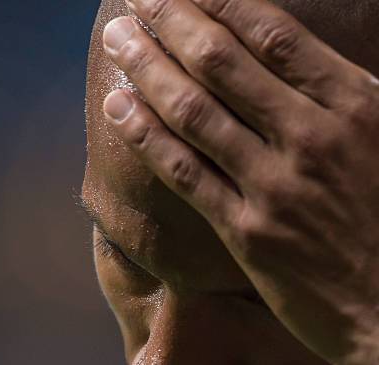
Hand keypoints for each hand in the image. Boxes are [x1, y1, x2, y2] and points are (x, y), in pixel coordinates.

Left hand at [102, 0, 378, 364]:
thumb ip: (353, 100)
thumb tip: (313, 63)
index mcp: (355, 105)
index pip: (273, 34)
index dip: (221, 2)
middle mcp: (311, 137)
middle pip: (223, 64)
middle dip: (172, 22)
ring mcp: (275, 186)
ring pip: (196, 113)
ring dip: (149, 69)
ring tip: (118, 41)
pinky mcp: (248, 232)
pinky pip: (187, 174)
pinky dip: (148, 138)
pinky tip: (121, 110)